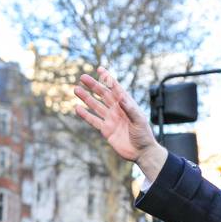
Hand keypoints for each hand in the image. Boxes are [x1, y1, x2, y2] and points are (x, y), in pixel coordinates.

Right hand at [74, 67, 167, 181]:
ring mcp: (110, 119)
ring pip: (95, 106)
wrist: (141, 152)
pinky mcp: (106, 130)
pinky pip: (93, 121)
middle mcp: (117, 109)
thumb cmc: (144, 135)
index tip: (100, 69)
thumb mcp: (139, 121)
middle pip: (103, 94)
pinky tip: (77, 108)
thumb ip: (130, 109)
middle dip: (93, 85)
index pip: (115, 88)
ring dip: (86, 98)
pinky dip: (85, 115)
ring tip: (76, 89)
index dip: (108, 78)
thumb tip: (120, 97)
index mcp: (126, 104)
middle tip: (82, 77)